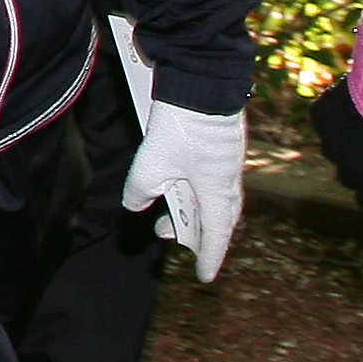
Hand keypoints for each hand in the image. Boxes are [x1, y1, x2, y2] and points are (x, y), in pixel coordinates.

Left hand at [118, 101, 248, 281]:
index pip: (216, 236)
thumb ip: (138, 193)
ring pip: (212, 198)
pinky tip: (176, 181)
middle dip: (193, 232)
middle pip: (216, 219)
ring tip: (163, 211)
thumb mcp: (150, 166)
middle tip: (166, 235)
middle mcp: (228, 181)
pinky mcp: (220, 146)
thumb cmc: (182, 129)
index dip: (209, 258)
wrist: (202, 85)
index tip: (205, 277)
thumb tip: (134, 206)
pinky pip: (210, 179)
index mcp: (217, 193)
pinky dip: (193, 189)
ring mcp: (227, 163)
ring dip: (190, 209)